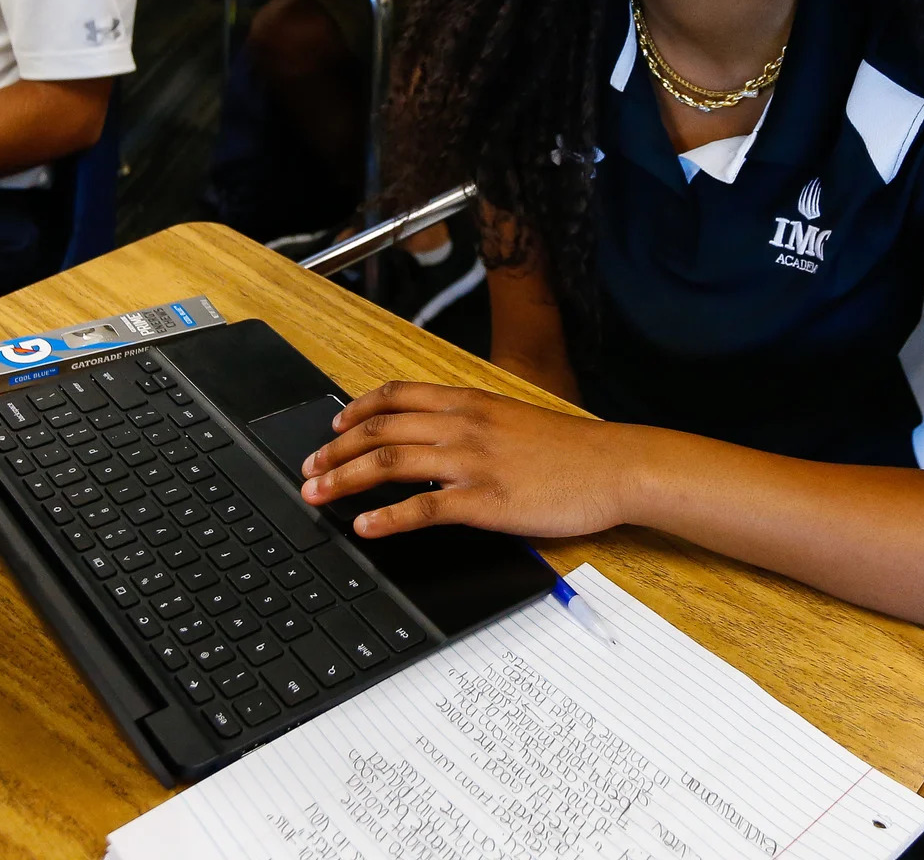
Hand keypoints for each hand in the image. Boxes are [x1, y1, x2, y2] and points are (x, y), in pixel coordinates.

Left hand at [299, 382, 641, 539]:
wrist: (614, 466)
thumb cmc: (568, 450)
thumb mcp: (512, 421)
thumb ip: (471, 424)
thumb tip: (433, 436)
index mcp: (469, 402)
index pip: (396, 396)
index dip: (356, 411)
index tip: (332, 426)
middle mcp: (463, 425)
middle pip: (381, 429)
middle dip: (335, 449)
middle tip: (309, 469)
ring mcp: (472, 462)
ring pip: (390, 462)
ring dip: (345, 479)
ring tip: (318, 495)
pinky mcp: (485, 501)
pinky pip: (423, 508)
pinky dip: (386, 518)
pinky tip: (365, 527)